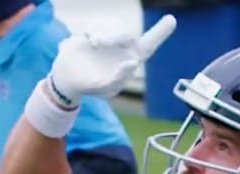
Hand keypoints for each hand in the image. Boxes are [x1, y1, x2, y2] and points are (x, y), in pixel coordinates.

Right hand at [47, 13, 175, 105]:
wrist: (68, 76)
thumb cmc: (91, 85)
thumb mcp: (106, 89)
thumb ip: (119, 79)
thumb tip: (133, 62)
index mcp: (131, 59)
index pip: (149, 45)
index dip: (160, 32)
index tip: (171, 19)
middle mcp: (123, 45)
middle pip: (126, 33)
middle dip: (112, 35)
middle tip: (96, 43)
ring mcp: (109, 35)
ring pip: (112, 25)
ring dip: (102, 32)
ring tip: (93, 43)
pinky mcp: (95, 29)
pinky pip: (97, 22)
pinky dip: (91, 28)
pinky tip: (87, 39)